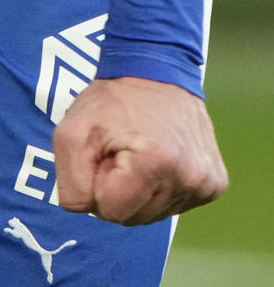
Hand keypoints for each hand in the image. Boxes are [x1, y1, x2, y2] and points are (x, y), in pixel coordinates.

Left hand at [53, 75, 227, 223]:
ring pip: (154, 214)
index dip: (98, 183)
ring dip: (138, 189)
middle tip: (120, 151)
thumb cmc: (110, 100)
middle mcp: (189, 178)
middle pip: (133, 217)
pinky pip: (175, 204)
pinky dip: (161, 186)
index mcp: (155, 164)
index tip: (105, 153)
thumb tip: (91, 211)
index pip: (110, 211)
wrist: (155, 68)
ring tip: (139, 152)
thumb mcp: (70, 134)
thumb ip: (70, 185)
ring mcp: (206, 183)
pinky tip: (159, 157)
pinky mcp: (215, 183)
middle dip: (118, 189)